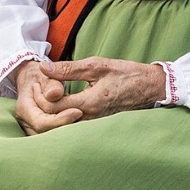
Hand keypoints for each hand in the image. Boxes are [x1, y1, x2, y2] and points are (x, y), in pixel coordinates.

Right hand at [11, 58, 81, 134]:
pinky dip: (67, 130)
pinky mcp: (40, 131)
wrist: (32, 78)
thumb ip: (51, 83)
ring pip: (52, 138)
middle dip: (67, 126)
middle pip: (48, 133)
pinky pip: (55, 135)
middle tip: (87, 116)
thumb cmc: (39, 74)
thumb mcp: (45, 73)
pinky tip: (81, 122)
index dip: (61, 119)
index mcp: (24, 107)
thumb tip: (56, 94)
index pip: (42, 122)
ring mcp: (31, 128)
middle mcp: (25, 121)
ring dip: (69, 130)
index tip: (79, 111)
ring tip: (85, 119)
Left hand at [39, 56, 165, 122]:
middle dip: (41, 104)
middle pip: (53, 119)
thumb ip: (68, 69)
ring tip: (47, 92)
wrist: (150, 87)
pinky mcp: (95, 122)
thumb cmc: (126, 74)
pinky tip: (60, 99)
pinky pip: (71, 123)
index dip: (41, 95)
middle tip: (39, 88)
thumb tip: (43, 68)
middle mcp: (89, 118)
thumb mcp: (97, 65)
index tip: (39, 82)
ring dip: (50, 109)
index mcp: (89, 103)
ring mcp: (93, 123)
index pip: (52, 107)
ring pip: (61, 123)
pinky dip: (60, 113)